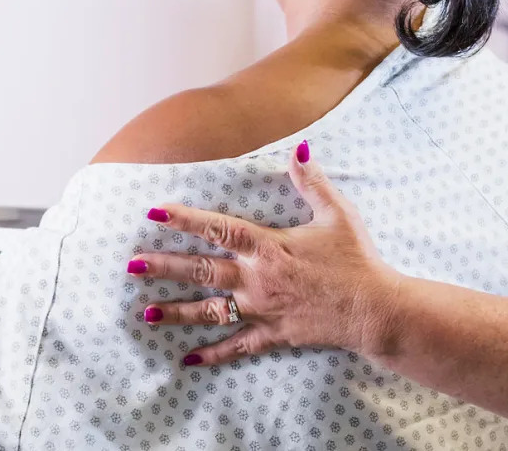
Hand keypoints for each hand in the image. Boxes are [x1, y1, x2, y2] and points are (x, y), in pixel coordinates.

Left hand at [128, 143, 401, 365]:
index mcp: (269, 246)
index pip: (218, 229)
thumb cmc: (357, 259)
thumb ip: (312, 182)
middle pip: (201, 271)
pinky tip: (187, 358)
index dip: (185, 219)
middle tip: (132, 265)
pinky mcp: (274, 334)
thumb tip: (299, 149)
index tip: (154, 212)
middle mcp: (258, 279)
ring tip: (146, 312)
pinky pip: (237, 346)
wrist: (375, 310)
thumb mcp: (337, 214)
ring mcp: (263, 309)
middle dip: (164, 267)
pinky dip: (212, 353)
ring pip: (210, 310)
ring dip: (177, 311)